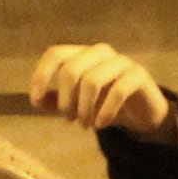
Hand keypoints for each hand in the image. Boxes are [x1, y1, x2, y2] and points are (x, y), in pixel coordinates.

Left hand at [27, 43, 172, 137]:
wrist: (142, 111)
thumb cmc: (104, 103)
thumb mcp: (76, 104)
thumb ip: (55, 101)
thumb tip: (36, 101)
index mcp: (82, 54)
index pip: (56, 55)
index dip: (42, 76)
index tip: (35, 101)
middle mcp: (100, 52)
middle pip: (71, 70)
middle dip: (66, 101)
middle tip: (70, 120)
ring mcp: (121, 62)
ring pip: (92, 80)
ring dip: (84, 109)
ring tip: (85, 125)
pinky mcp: (138, 75)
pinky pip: (117, 91)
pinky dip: (105, 112)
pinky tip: (101, 125)